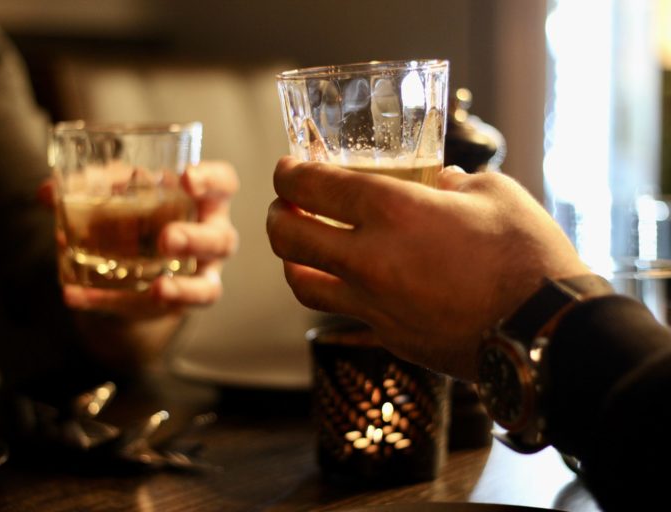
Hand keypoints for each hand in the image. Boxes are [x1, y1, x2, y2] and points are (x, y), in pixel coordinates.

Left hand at [40, 160, 238, 318]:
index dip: (211, 180)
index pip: (223, 183)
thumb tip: (47, 192)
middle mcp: (211, 236)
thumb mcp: (116, 192)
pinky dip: (114, 303)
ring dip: (183, 288)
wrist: (135, 263)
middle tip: (166, 239)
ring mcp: (199, 275)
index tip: (187, 178)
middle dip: (195, 240)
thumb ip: (87, 186)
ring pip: (207, 287)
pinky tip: (79, 296)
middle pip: (221, 239)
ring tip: (158, 289)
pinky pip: (155, 312)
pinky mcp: (174, 305)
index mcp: (203, 199)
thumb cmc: (136, 213)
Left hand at [266, 156, 589, 379]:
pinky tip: (355, 280)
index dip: (290, 174)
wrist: (547, 332)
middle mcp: (370, 260)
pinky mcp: (388, 336)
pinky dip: (339, 291)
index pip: (314, 186)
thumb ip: (453, 182)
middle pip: (288, 237)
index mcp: (394, 212)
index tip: (288, 169)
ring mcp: (374, 305)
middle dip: (277, 215)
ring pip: (302, 284)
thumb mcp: (493, 193)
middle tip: (286, 205)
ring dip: (292, 260)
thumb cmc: (527, 255)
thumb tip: (438, 183)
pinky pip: (344, 311)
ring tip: (303, 247)